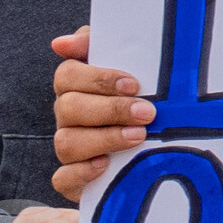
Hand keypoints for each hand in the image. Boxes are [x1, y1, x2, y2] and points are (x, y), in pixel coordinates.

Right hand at [50, 23, 152, 200]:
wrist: (161, 138)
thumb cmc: (138, 93)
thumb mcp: (127, 61)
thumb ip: (96, 43)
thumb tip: (61, 43)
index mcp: (74, 85)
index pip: (68, 75)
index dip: (99, 79)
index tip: (133, 84)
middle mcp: (67, 116)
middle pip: (70, 108)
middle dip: (111, 110)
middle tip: (146, 113)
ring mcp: (68, 147)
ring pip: (66, 143)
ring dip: (104, 139)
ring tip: (138, 136)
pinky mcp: (74, 179)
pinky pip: (62, 179)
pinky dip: (81, 173)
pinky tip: (106, 164)